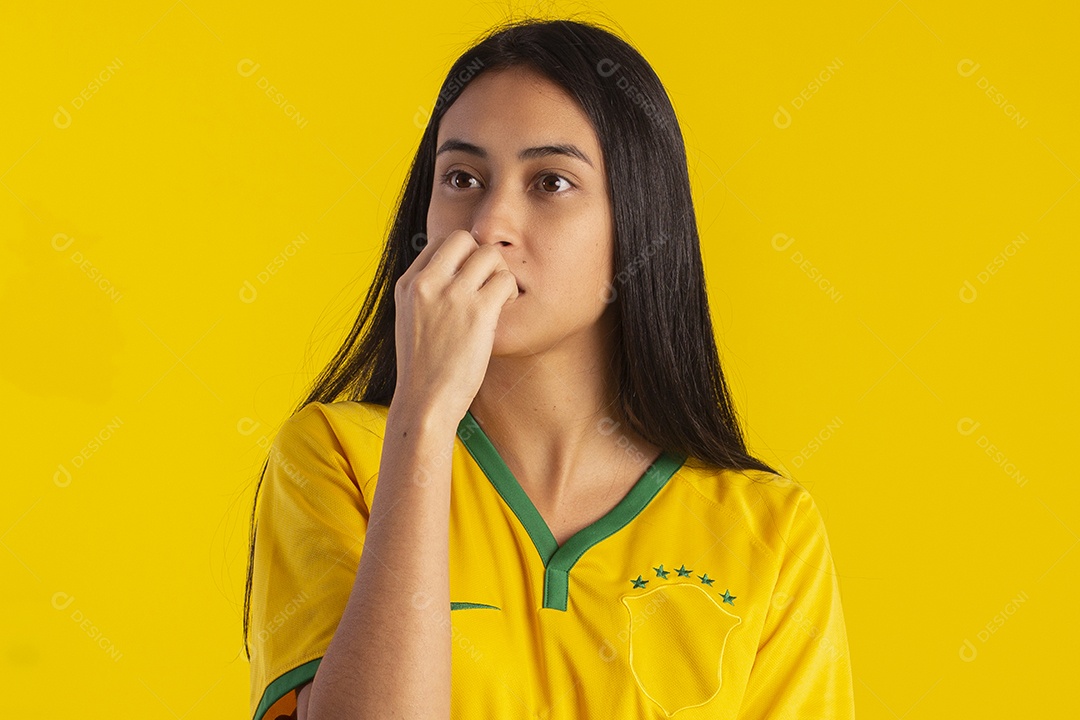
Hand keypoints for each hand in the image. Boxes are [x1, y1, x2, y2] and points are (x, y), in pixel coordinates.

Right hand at [392, 229, 519, 423]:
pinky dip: (510, 293)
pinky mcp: (478, 311)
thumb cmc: (424, 368)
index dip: (461, 258)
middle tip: (485, 285)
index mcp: (408, 284)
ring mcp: (452, 295)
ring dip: (499, 274)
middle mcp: (427, 283)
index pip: (440, 243)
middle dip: (480, 257)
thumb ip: (427, 293)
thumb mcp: (411, 320)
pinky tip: (502, 312)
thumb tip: (455, 273)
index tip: (468, 282)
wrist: (425, 402)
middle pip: (464, 239)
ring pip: (489, 254)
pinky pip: (506, 280)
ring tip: (496, 300)